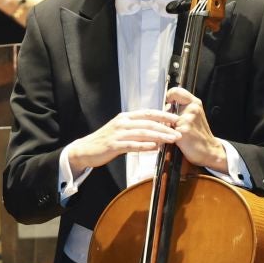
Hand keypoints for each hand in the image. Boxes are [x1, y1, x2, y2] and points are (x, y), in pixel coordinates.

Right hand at [65, 109, 179, 172]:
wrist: (85, 149)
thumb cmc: (104, 141)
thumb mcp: (120, 130)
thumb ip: (136, 129)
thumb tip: (154, 131)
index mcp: (125, 117)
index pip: (148, 113)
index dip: (163, 115)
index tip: (177, 118)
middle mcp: (122, 123)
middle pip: (148, 123)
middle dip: (165, 127)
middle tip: (179, 132)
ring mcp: (118, 134)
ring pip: (142, 133)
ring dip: (159, 136)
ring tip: (171, 140)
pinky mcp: (114, 146)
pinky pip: (132, 145)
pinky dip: (144, 146)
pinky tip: (154, 148)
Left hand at [163, 86, 228, 172]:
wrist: (209, 150)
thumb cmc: (199, 134)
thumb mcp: (194, 115)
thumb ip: (183, 107)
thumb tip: (167, 105)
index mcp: (195, 103)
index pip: (175, 91)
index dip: (169, 97)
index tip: (169, 104)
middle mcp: (192, 109)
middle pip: (167, 107)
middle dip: (166, 116)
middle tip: (173, 125)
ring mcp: (187, 120)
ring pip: (166, 120)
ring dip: (166, 126)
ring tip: (175, 133)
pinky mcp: (183, 131)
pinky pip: (167, 130)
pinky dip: (167, 134)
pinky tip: (174, 139)